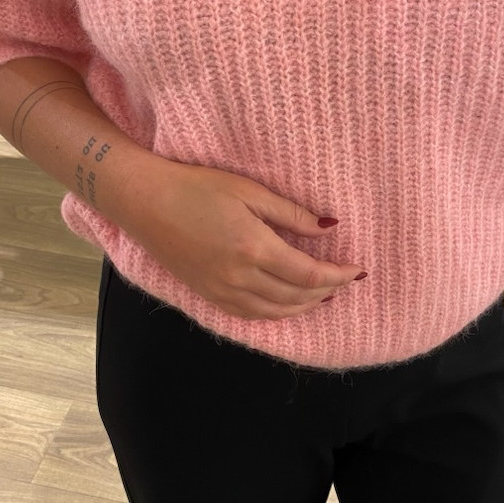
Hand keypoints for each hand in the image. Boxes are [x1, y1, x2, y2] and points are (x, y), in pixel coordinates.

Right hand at [123, 160, 366, 321]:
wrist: (146, 202)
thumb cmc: (197, 187)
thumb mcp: (249, 192)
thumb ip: (291, 214)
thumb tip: (328, 229)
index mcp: (255, 249)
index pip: (310, 275)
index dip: (338, 276)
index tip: (357, 270)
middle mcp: (241, 278)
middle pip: (297, 297)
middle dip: (327, 292)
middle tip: (344, 280)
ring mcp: (223, 291)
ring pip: (276, 312)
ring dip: (305, 306)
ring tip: (323, 294)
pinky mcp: (209, 296)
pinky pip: (252, 315)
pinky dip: (277, 313)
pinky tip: (287, 302)